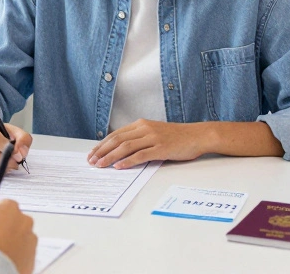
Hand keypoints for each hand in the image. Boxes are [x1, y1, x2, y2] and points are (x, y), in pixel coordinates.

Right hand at [0, 199, 36, 273]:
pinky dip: (18, 256)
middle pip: (17, 220)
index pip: (6, 205)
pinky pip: (25, 253)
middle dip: (7, 227)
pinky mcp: (33, 256)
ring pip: (22, 237)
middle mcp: (24, 221)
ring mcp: (31, 239)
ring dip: (14, 242)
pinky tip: (5, 261)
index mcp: (9, 208)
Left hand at [87, 119, 205, 168]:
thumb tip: (121, 150)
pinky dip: (128, 161)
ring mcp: (153, 138)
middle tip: (92, 161)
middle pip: (117, 140)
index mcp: (141, 124)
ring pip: (126, 147)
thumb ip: (140, 138)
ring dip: (110, 156)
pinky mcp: (161, 148)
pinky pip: (141, 155)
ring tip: (101, 165)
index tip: (92, 153)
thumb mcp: (155, 133)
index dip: (102, 144)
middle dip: (102, 151)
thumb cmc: (177, 137)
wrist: (197, 135)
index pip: (116, 134)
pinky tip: (119, 166)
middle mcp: (145, 129)